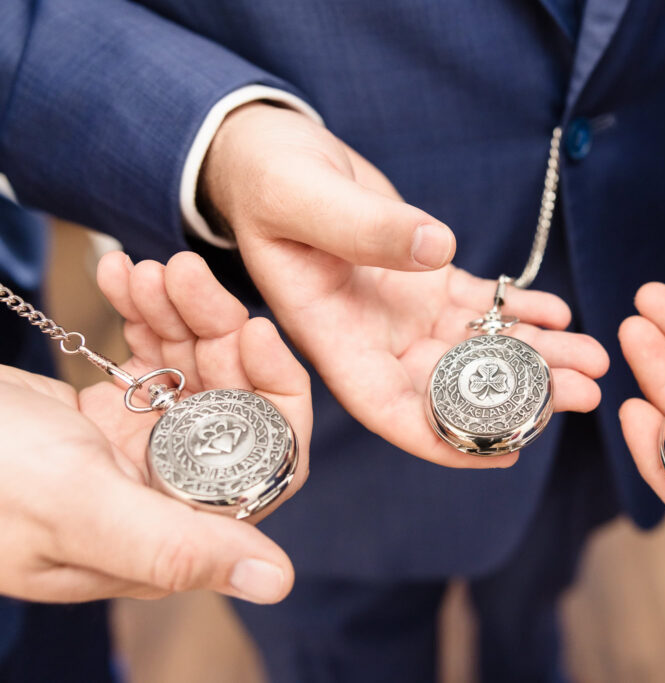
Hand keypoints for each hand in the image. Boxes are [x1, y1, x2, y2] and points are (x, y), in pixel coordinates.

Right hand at [0, 251, 312, 602]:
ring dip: (180, 316)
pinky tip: (123, 279)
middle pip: (232, 406)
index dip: (272, 397)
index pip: (264, 466)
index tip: (255, 331)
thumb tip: (277, 583)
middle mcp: (162, 494)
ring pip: (194, 374)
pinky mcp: (104, 419)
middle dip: (218, 335)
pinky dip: (143, 317)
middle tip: (184, 276)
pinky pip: (147, 361)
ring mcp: (135, 454)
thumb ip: (175, 548)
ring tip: (149, 271)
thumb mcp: (76, 506)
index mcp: (170, 531)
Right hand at [202, 103, 607, 466]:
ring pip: (477, 349)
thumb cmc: (268, 179)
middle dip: (520, 397)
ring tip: (594, 356)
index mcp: (333, 337)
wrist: (273, 153)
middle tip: (585, 391)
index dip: (444, 440)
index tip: (505, 453)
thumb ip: (362, 228)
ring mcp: (404, 311)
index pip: (388, 409)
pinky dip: (521, 310)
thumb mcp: (301, 198)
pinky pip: (481, 306)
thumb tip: (436, 249)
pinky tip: (560, 311)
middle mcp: (373, 337)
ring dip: (537, 356)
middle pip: (452, 387)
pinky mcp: (426, 279)